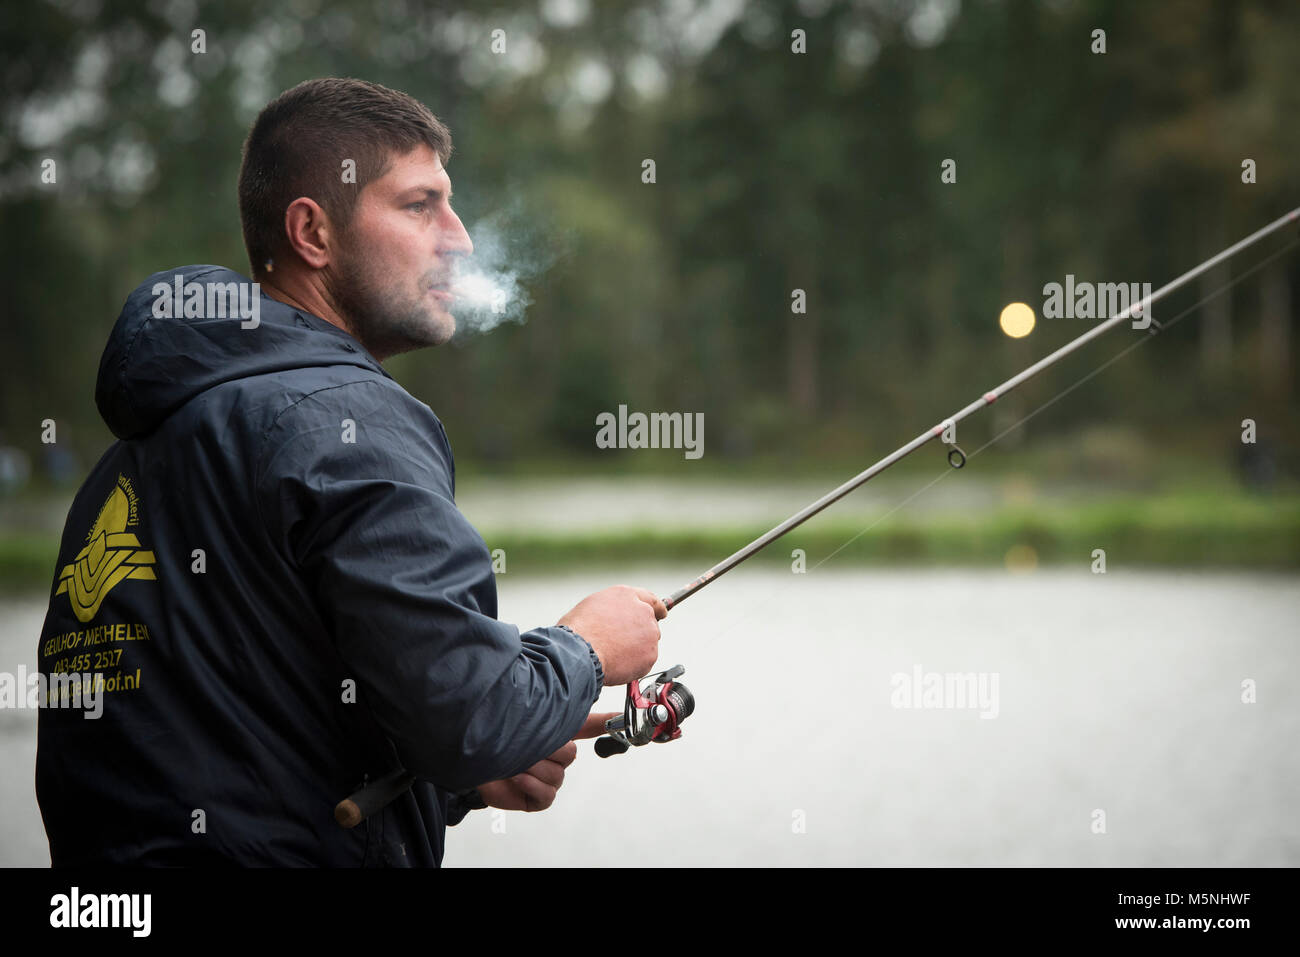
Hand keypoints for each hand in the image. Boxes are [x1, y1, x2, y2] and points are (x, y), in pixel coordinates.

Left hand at [474, 711, 618, 811]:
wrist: (468, 759)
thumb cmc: (494, 734)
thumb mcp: (522, 712)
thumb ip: (548, 701)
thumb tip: (567, 681)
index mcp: (556, 732)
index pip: (589, 724)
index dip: (606, 720)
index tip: (621, 716)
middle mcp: (554, 754)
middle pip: (569, 754)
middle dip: (545, 748)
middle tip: (525, 743)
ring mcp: (546, 777)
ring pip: (556, 774)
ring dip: (533, 767)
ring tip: (513, 760)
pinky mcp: (535, 798)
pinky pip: (546, 796)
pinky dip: (532, 786)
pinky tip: (518, 777)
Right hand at [559, 585, 667, 684]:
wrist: (579, 652)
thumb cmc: (578, 632)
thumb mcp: (592, 608)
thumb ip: (611, 611)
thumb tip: (613, 620)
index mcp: (625, 595)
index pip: (648, 598)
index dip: (656, 607)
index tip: (662, 613)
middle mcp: (641, 610)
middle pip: (650, 623)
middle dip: (640, 634)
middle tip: (622, 645)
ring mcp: (649, 632)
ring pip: (647, 644)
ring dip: (636, 650)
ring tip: (613, 655)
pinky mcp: (650, 653)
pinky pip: (645, 661)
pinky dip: (635, 665)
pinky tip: (617, 664)